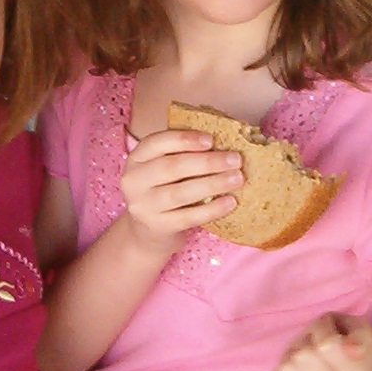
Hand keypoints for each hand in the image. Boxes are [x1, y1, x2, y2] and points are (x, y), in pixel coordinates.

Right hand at [117, 129, 243, 253]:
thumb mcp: (163, 168)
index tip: (211, 139)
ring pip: (181, 192)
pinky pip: (189, 216)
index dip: (184, 139)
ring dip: (213, 183)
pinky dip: (212, 209)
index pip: (157, 142)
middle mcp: (134, 181)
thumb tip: (223, 142)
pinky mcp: (157, 226)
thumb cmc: (164, 190)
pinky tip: (231, 201)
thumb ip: (183, 153)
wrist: (148, 231)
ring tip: (237, 178)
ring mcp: (143, 206)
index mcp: (137, 158)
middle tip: (236, 159)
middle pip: (173, 167)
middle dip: (208, 162)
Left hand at [270, 313, 371, 370]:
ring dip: (291, 359)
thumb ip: (356, 335)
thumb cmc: (350, 347)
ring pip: (286, 369)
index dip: (323, 330)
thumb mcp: (358, 330)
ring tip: (305, 361)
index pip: (326, 345)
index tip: (330, 333)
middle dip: (305, 344)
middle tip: (315, 347)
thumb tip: (350, 347)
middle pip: (302, 356)